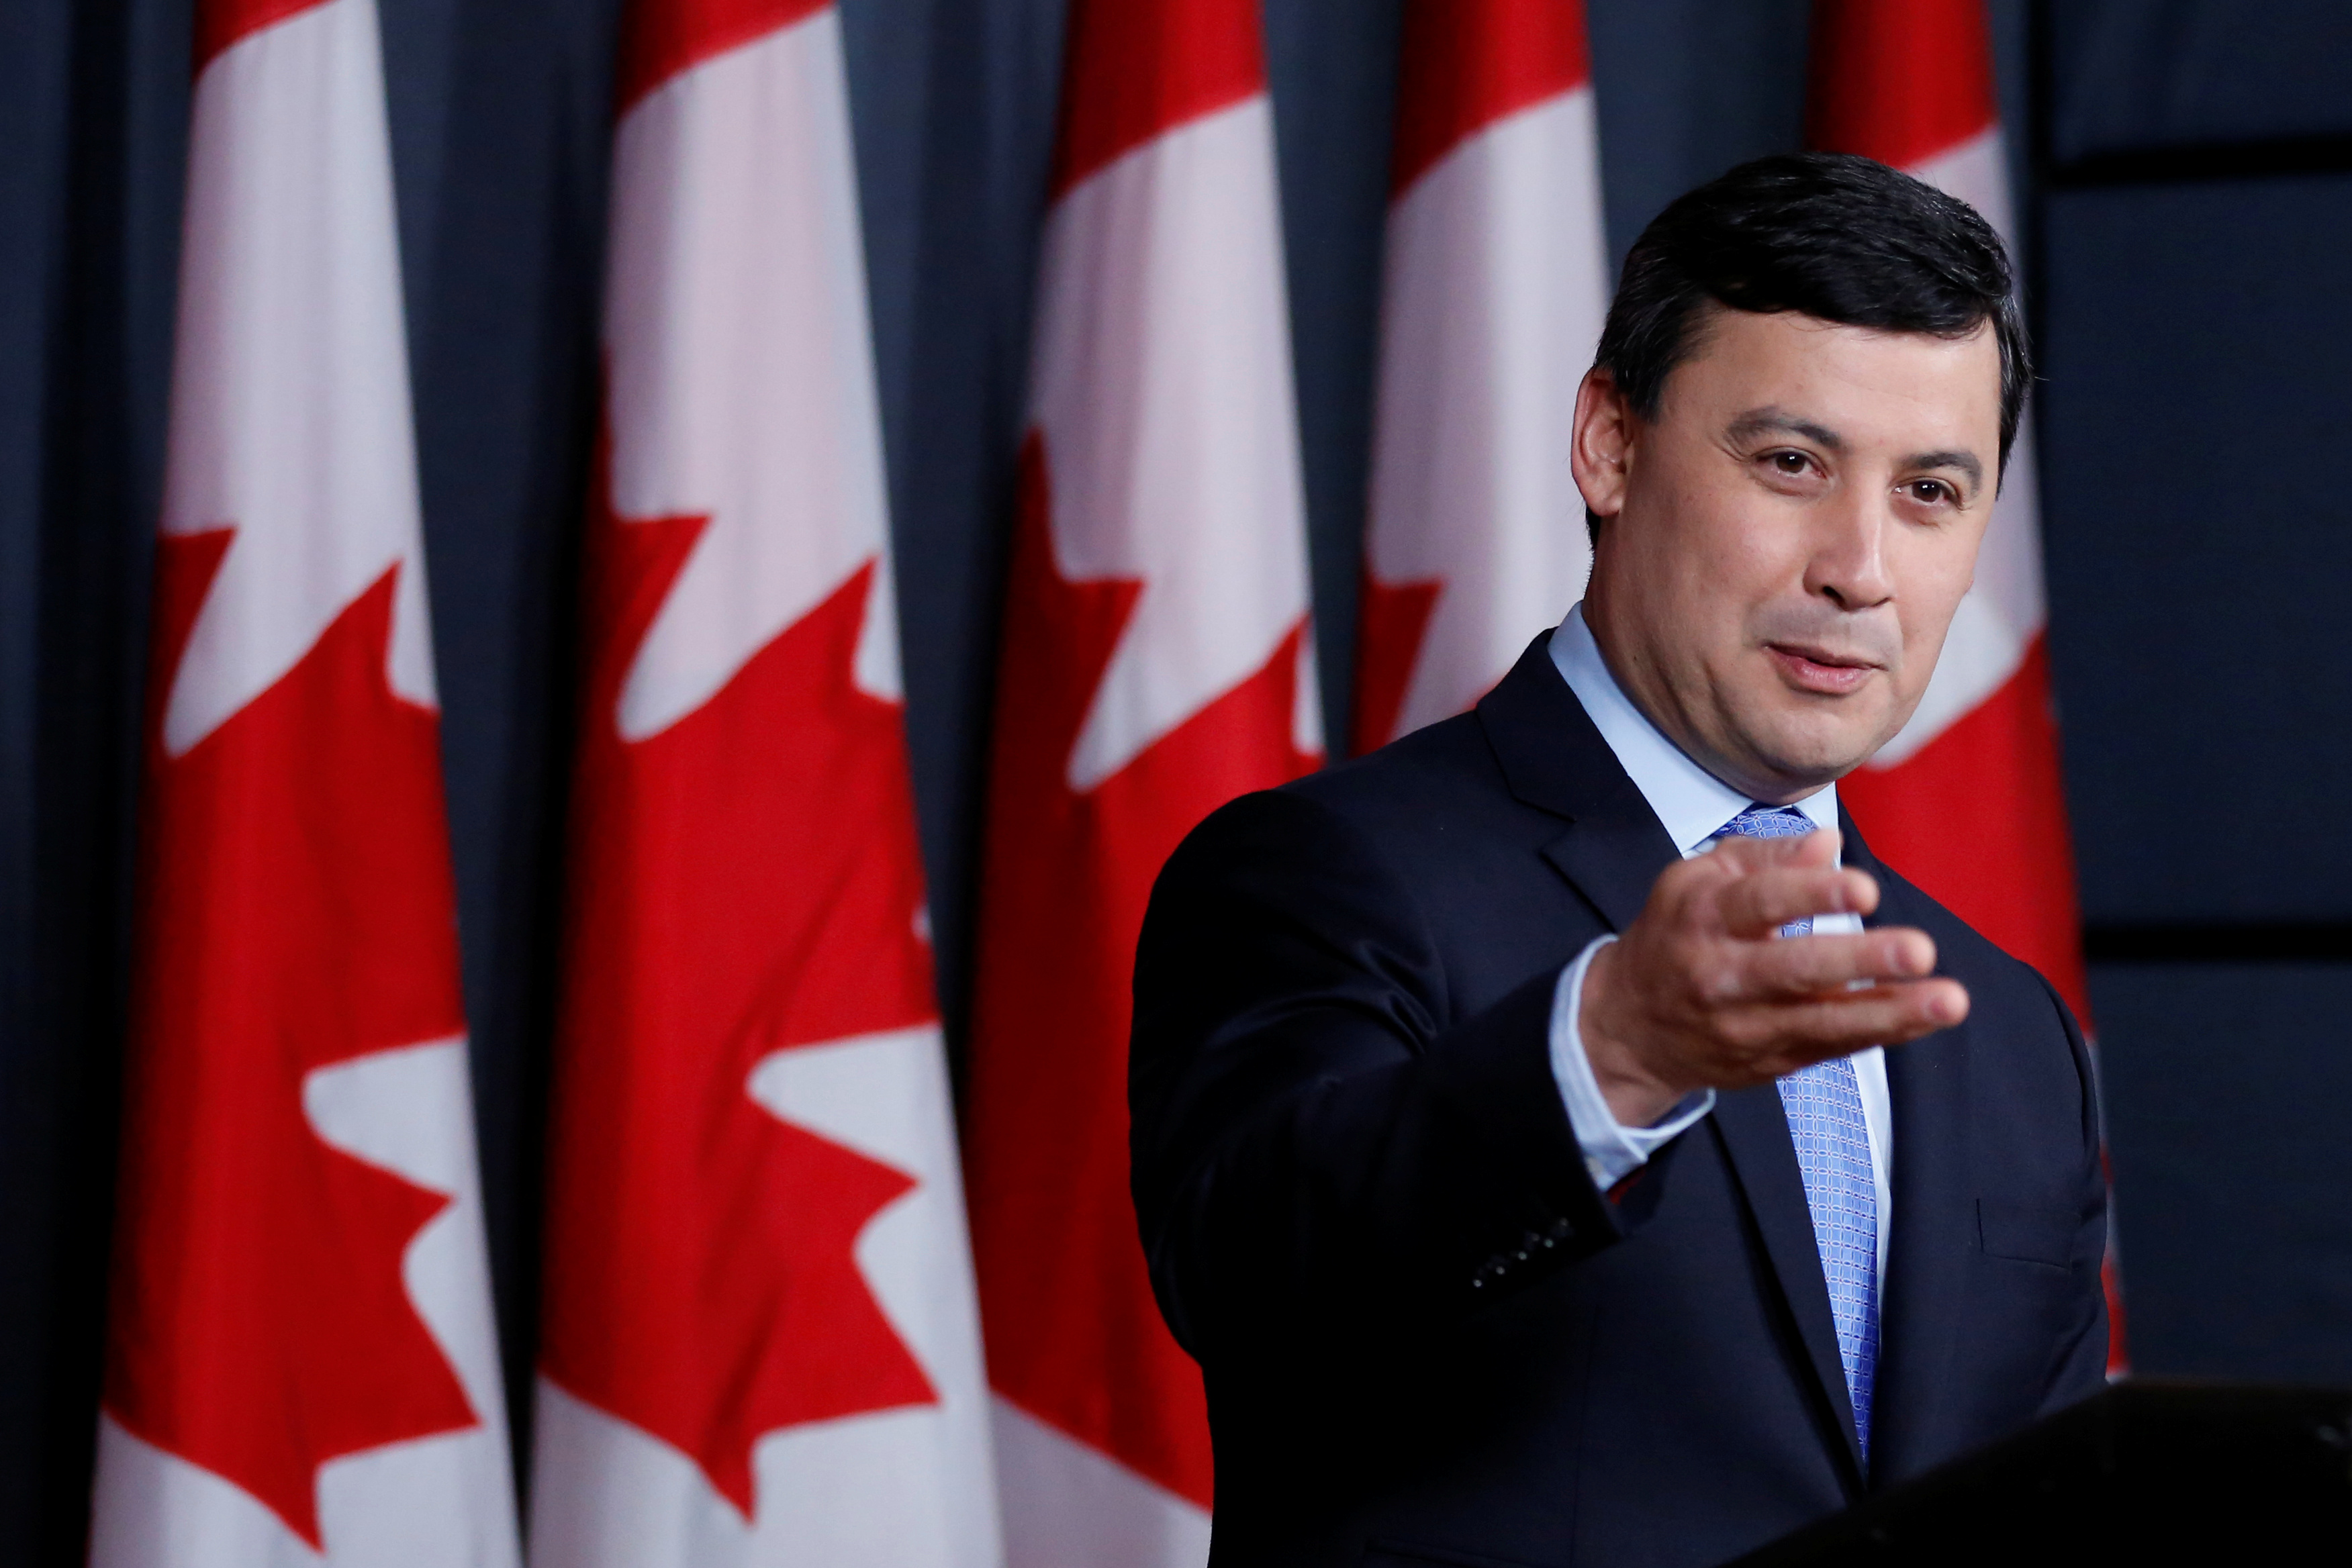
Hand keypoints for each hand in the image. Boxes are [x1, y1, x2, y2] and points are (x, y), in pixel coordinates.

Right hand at [1578, 826, 1967, 1127]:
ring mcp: (1747, 1025)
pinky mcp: (1772, 1060)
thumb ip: (1763, 856)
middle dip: (1860, 961)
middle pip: (1794, 969)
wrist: (1627, 1027)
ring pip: (1824, 1020)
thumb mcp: (1694, 879)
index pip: (1759, 905)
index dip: (1812, 896)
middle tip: (1919, 949)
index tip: (1865, 889)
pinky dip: (1884, 1031)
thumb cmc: (1676, 934)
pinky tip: (1927, 1015)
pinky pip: (1834, 1046)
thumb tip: (1827, 844)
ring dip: (1892, 1011)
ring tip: (1949, 998)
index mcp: (1702, 917)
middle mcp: (1722, 975)